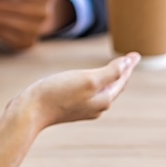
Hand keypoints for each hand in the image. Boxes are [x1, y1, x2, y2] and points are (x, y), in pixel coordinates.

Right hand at [0, 52, 138, 166]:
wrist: (30, 112)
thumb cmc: (57, 93)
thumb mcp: (86, 79)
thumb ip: (109, 72)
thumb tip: (127, 64)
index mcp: (104, 99)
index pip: (121, 79)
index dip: (128, 65)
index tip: (135, 54)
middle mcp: (96, 106)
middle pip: (113, 86)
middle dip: (121, 73)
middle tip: (128, 61)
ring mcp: (82, 108)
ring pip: (101, 91)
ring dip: (108, 79)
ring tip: (111, 71)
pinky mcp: (69, 107)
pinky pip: (87, 93)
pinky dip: (93, 84)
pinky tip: (87, 82)